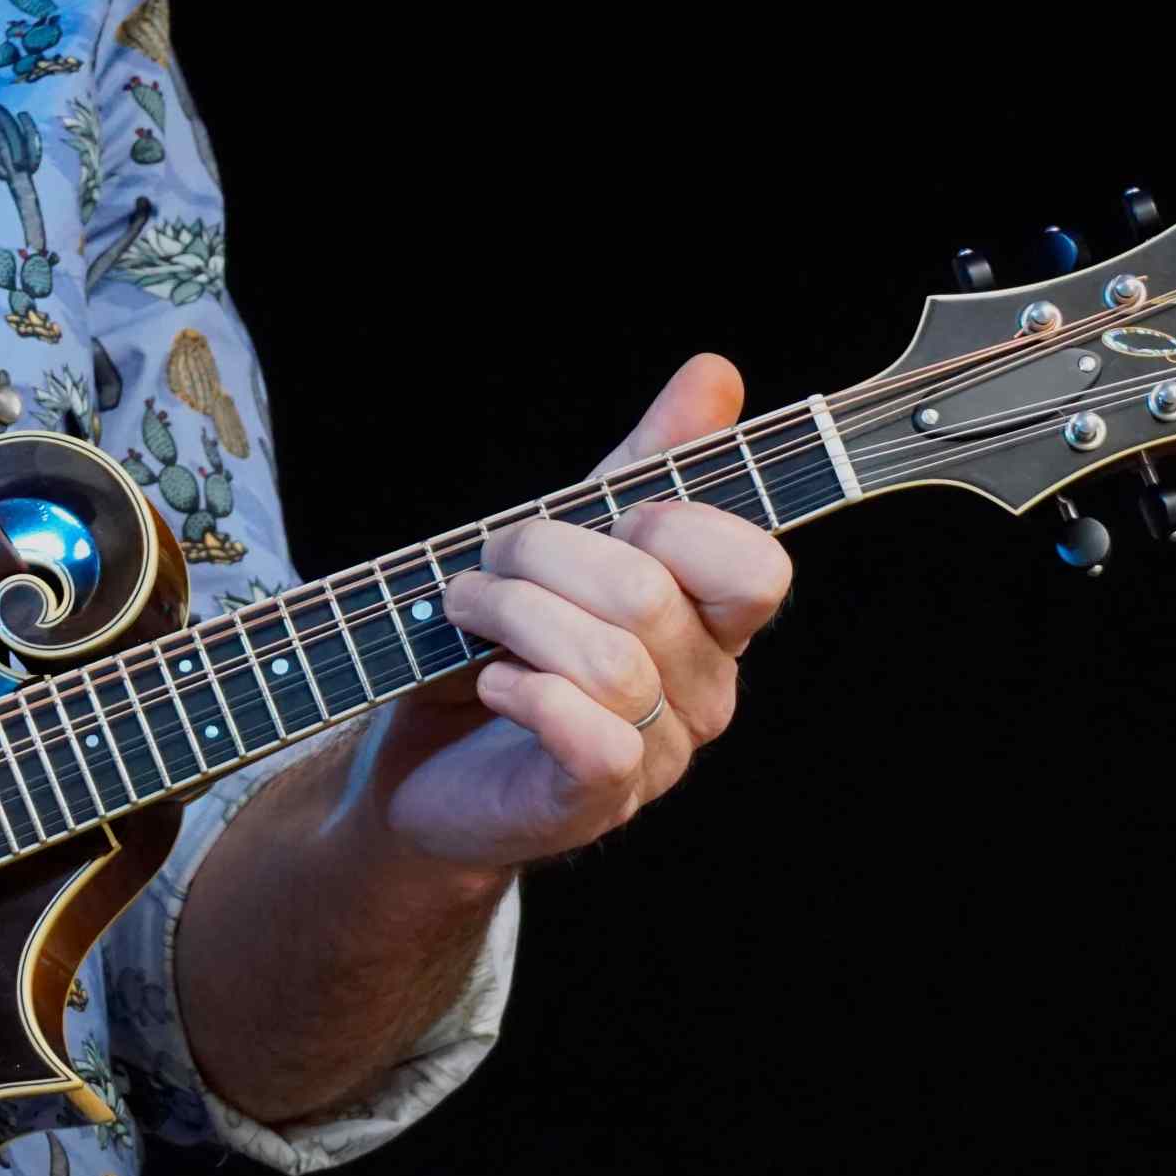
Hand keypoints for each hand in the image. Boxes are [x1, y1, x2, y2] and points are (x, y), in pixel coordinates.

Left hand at [363, 354, 791, 872]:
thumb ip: (648, 463)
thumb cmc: (506, 646)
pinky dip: (523, 691)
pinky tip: (490, 681)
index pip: (754, 567)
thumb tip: (717, 374)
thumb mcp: (573, 537)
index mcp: (712, 625)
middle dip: (542, 556)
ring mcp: (657, 756)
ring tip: (464, 613)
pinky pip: (592, 736)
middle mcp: (703, 694)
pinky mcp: (596, 801)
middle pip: (649, 594)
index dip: (671, 524)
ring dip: (511, 617)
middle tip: (486, 564)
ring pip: (609, 661)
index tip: (601, 520)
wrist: (421, 764)